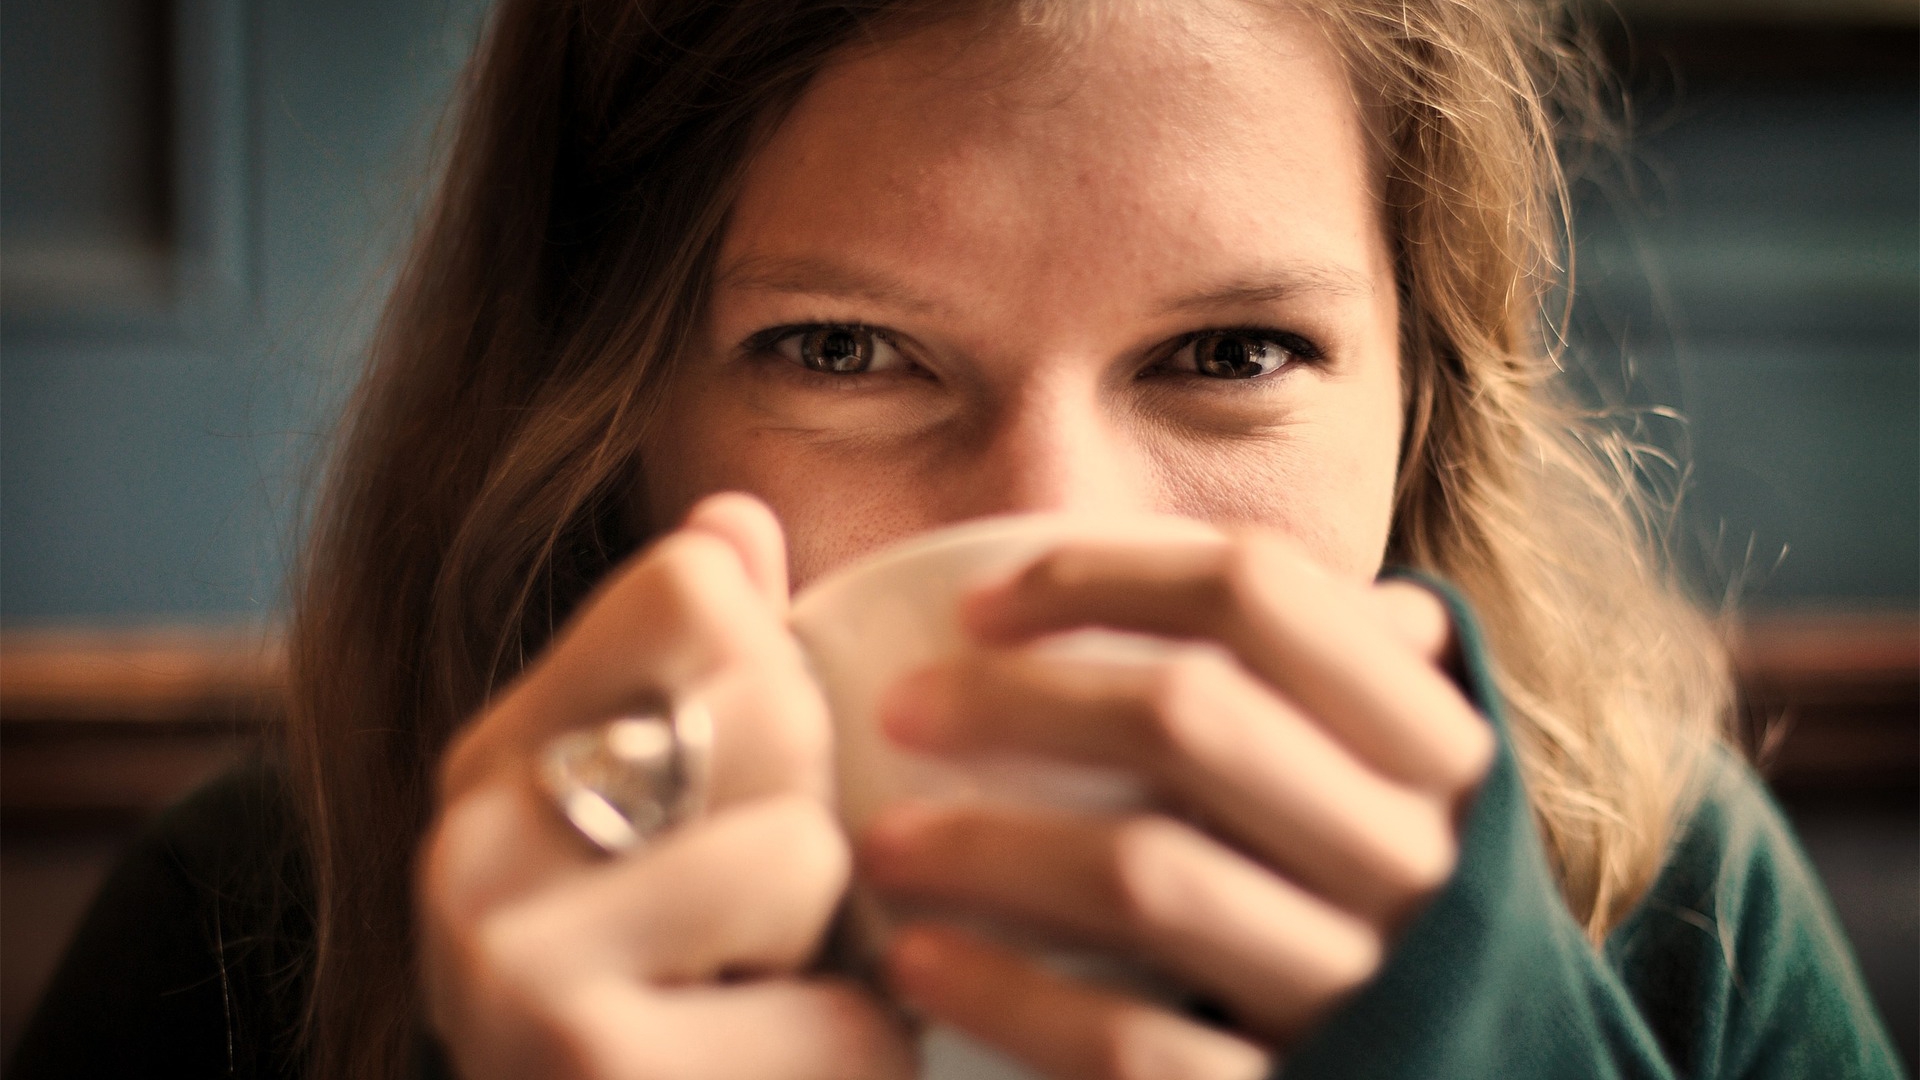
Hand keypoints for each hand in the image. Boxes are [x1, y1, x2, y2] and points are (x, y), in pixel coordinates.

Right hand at [417, 493, 912, 1079]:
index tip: (751, 783)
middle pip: (769, 703)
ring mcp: (508, 964)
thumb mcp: (677, 827)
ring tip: (762, 1004)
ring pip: (805, 851)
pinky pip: (837, 1012)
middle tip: (760, 924)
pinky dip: (850, 1059)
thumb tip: (739, 512)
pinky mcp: (586, 1072)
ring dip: (840, 947)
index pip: (695, 584)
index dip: (783, 676)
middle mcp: (468, 839)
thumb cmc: (684, 1001)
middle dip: (819, 818)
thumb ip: (701, 670)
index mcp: (497, 753)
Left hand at [861, 532, 1494, 1079]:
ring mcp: (1360, 988)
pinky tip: (921, 964)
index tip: (976, 605)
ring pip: (1146, 878)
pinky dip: (1010, 996)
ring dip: (984, 848)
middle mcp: (1416, 856)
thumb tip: (1225, 563)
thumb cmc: (1391, 916)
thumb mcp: (1397, 784)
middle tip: (900, 711)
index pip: (1258, 592)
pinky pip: (1133, 1044)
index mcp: (1434, 747)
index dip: (1100, 574)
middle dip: (1014, 701)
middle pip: (1186, 719)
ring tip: (882, 845)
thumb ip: (1335, 676)